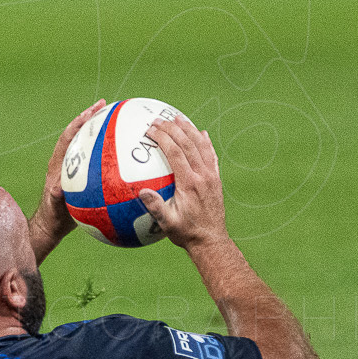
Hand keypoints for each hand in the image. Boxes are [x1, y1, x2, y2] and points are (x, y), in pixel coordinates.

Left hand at [36, 99, 107, 243]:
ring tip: (117, 119)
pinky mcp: (83, 176)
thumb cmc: (53, 216)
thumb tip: (57, 189)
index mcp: (58, 164)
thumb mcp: (54, 207)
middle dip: (91, 118)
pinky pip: (98, 160)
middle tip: (106, 105)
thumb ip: (56, 197)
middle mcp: (66, 161)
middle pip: (79, 133)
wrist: (53, 225)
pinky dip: (109, 152)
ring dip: (101, 131)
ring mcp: (75, 167)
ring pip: (89, 144)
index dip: (79, 123)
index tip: (92, 111)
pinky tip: (126, 153)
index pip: (68, 137)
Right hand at [137, 112, 225, 250]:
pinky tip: (202, 133)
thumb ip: (155, 207)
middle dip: (172, 128)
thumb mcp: (167, 223)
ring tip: (178, 118)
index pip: (175, 152)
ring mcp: (212, 176)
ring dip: (189, 129)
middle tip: (158, 119)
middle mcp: (203, 176)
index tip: (150, 129)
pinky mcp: (216, 179)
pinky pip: (212, 156)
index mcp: (189, 183)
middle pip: (188, 144)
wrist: (211, 241)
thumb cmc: (186, 233)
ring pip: (201, 146)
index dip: (162, 138)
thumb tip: (141, 192)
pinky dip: (206, 142)